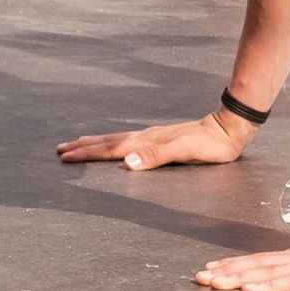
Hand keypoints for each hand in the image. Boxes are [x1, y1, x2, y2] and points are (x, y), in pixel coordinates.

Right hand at [57, 111, 247, 170]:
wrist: (228, 128)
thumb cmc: (209, 145)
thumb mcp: (185, 151)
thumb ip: (156, 156)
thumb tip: (126, 162)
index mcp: (147, 142)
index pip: (111, 149)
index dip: (88, 154)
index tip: (66, 156)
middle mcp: (146, 137)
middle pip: (108, 142)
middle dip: (84, 147)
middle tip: (61, 150)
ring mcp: (152, 136)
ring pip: (116, 140)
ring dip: (95, 143)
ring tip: (78, 143)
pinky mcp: (160, 138)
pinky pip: (128, 141)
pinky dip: (113, 143)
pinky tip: (115, 145)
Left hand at [196, 227, 289, 290]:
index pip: (262, 259)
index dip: (236, 263)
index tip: (212, 267)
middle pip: (257, 264)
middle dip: (227, 270)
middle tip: (199, 276)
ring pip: (266, 272)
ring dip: (238, 277)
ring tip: (215, 282)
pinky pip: (289, 283)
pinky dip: (267, 285)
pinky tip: (250, 289)